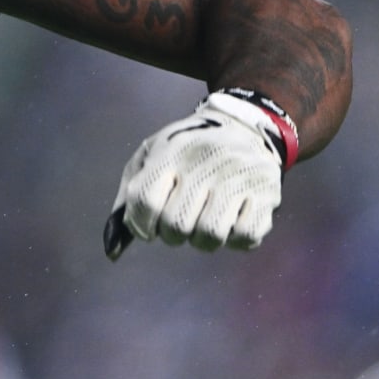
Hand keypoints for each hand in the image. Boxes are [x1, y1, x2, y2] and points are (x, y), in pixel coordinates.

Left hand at [104, 90, 292, 260]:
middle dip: (172, 235)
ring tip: (203, 223)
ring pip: (210, 235)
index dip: (141, 225)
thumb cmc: (185, 152)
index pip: (145, 200)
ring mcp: (239, 176)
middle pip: (176, 224)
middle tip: (179, 223)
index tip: (148, 228)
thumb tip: (112, 252)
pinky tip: (231, 222)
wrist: (242, 127)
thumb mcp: (149, 159)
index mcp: (171, 150)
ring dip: (202, 241)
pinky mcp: (267, 191)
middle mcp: (206, 161)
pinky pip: (245, 237)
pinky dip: (235, 240)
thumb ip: (128, 201)